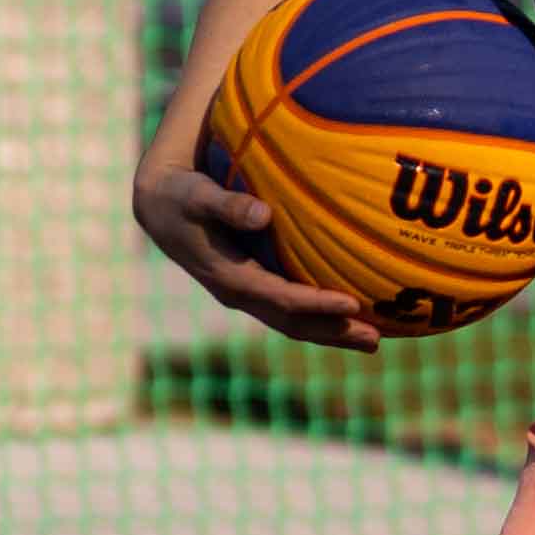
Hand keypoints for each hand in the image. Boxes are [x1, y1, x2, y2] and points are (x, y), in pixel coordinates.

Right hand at [131, 149, 374, 349]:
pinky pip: (290, 308)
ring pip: (293, 322)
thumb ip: (229, 205)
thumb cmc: (181, 194)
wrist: (158, 206)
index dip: (316, 304)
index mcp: (228, 278)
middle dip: (333, 333)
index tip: (351, 304)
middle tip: (375, 340)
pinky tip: (350, 312)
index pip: (280, 299)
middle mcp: (239, 293)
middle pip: (292, 324)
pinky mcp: (252, 284)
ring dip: (332, 333)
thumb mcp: (198, 196)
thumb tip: (264, 215)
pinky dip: (320, 316)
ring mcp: (246, 293)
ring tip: (373, 340)